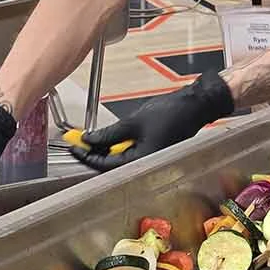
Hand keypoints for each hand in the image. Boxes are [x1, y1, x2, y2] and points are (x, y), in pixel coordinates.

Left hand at [70, 72, 234, 171]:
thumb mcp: (133, 122)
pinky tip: (111, 136)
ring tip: (93, 137)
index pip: (105, 164)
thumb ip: (109, 133)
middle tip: (79, 141)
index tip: (74, 146)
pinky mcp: (153, 151)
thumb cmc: (171, 113)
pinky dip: (118, 145)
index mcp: (141, 161)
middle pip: (111, 165)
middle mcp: (145, 164)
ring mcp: (149, 158)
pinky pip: (130, 152)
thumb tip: (90, 139)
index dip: (86, 155)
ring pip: (120, 159)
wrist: (195, 105)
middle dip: (94, 152)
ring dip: (105, 149)